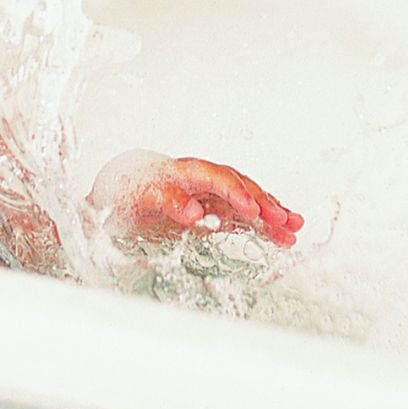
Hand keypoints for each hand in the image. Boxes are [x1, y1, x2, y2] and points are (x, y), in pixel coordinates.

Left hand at [92, 151, 302, 247]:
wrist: (113, 197)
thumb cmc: (125, 193)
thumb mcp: (139, 196)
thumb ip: (167, 201)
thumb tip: (193, 212)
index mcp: (184, 172)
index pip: (217, 178)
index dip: (236, 193)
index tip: (252, 210)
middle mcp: (201, 181)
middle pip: (239, 186)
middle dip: (263, 203)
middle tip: (284, 220)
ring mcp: (208, 195)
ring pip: (246, 200)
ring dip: (271, 213)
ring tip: (294, 227)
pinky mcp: (211, 211)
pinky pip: (241, 216)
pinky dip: (262, 225)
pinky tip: (281, 236)